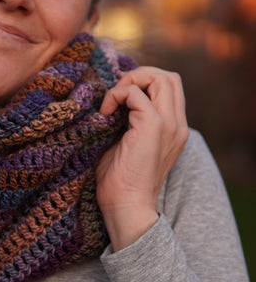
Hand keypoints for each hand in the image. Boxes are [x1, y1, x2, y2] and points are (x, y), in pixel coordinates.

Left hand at [96, 67, 188, 250]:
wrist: (126, 206)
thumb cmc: (120, 179)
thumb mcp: (129, 142)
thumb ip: (130, 119)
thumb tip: (115, 97)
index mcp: (175, 128)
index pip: (171, 86)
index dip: (144, 81)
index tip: (119, 95)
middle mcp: (177, 124)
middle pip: (168, 77)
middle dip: (138, 75)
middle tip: (116, 93)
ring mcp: (168, 124)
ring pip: (159, 78)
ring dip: (129, 82)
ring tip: (111, 102)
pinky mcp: (152, 126)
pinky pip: (134, 93)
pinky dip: (116, 95)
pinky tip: (104, 113)